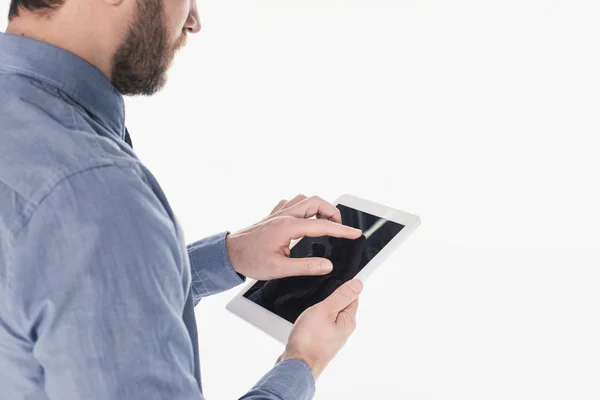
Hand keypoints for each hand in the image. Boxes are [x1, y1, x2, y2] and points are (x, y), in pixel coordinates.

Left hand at [226, 195, 361, 279]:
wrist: (228, 254)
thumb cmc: (250, 261)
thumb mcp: (279, 269)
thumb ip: (306, 267)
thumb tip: (327, 265)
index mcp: (288, 227)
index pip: (322, 225)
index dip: (342, 229)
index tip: (355, 233)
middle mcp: (284, 216)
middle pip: (316, 202)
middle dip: (332, 212)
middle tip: (339, 227)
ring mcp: (277, 213)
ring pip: (304, 199)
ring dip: (318, 207)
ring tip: (324, 222)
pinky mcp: (272, 216)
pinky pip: (291, 203)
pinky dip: (302, 207)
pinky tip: (303, 218)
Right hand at [276, 279, 362, 379]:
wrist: (295, 366)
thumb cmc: (309, 341)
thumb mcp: (325, 310)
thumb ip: (341, 296)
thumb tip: (358, 284)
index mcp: (348, 322)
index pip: (353, 297)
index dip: (344, 286)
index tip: (333, 282)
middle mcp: (342, 331)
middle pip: (341, 306)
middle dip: (331, 298)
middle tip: (320, 294)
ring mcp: (331, 338)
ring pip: (329, 316)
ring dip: (321, 309)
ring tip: (311, 308)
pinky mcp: (320, 343)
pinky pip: (320, 326)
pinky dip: (314, 320)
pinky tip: (307, 320)